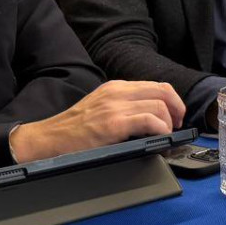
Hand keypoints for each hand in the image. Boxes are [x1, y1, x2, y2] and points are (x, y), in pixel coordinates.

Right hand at [10, 80, 185, 163]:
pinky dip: (161, 130)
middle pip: (163, 91)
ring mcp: (115, 106)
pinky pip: (150, 120)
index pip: (156, 85)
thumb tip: (152, 117)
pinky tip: (158, 139)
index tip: (176, 116)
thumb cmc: (73, 129)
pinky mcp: (113, 123)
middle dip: (178, 109)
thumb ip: (124, 106)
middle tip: (177, 126)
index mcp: (116, 87)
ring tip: (165, 136)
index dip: (173, 101)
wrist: (47, 139)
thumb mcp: (100, 107)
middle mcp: (117, 92)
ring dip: (169, 123)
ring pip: (159, 105)